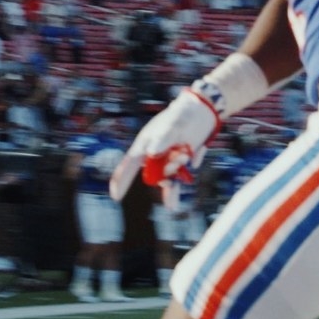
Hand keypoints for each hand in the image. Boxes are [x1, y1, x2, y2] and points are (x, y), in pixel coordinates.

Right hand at [108, 85, 221, 203]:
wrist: (203, 113)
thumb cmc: (183, 114)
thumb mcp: (174, 123)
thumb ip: (163, 137)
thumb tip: (151, 152)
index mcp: (145, 143)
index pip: (130, 164)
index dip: (122, 180)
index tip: (116, 196)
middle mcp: (154, 154)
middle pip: (153, 174)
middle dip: (166, 170)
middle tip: (182, 153)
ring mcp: (167, 160)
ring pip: (166, 178)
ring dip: (176, 171)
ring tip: (187, 154)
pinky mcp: (180, 164)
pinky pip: (176, 180)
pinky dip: (174, 192)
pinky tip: (172, 206)